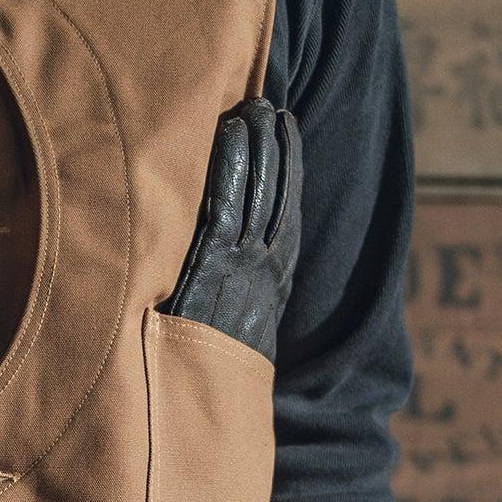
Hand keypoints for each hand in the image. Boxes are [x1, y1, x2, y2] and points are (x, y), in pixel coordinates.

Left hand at [163, 96, 301, 364]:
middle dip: (275, 147)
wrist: (212, 395)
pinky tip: (232, 134)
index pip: (287, 208)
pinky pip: (226, 203)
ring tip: (253, 108)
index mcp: (276, 276)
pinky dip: (231, 166)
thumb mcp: (239, 322)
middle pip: (277, 191)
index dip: (289, 166)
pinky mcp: (215, 261)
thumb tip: (228, 261)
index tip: (285, 131)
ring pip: (257, 189)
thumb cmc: (214, 362)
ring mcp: (243, 259)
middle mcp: (266, 263)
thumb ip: (240, 289)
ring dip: (257, 145)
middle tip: (268, 106)